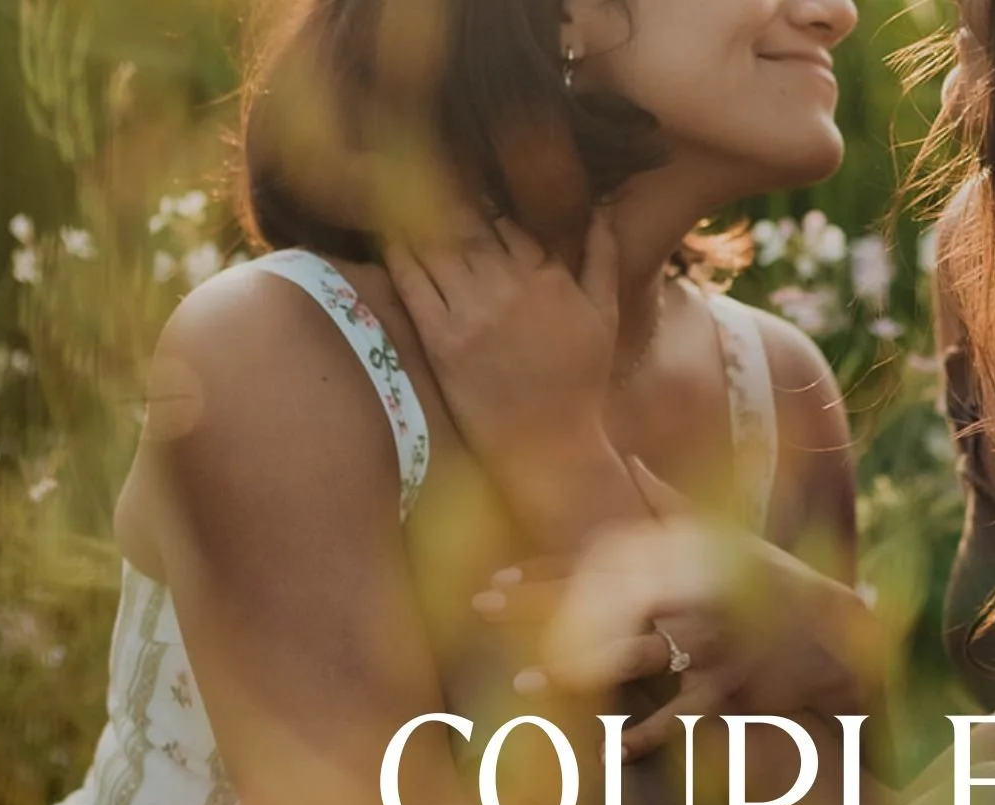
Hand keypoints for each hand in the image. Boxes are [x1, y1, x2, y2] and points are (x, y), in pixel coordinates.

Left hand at [384, 206, 622, 517]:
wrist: (552, 448)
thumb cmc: (581, 384)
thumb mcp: (605, 317)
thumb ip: (603, 258)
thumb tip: (601, 210)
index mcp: (548, 276)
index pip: (509, 217)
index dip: (484, 195)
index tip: (467, 175)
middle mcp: (508, 288)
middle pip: (467, 223)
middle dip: (445, 194)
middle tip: (421, 167)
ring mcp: (472, 314)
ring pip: (436, 246)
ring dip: (416, 215)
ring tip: (397, 190)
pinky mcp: (442, 342)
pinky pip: (413, 284)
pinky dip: (399, 254)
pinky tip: (389, 234)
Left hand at [472, 465, 876, 759]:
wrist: (842, 634)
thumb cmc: (779, 584)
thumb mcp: (731, 538)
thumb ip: (673, 507)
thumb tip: (634, 463)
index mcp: (686, 560)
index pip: (600, 561)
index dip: (545, 573)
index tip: (495, 584)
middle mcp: (693, 596)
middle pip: (602, 599)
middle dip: (539, 605)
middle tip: (479, 612)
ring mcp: (712, 644)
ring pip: (632, 656)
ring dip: (575, 670)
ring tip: (522, 686)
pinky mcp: (732, 689)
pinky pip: (678, 715)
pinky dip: (642, 736)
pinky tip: (604, 752)